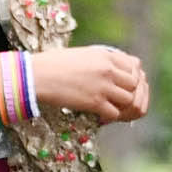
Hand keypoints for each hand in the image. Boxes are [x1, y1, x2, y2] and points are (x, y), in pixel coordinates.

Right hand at [31, 45, 155, 129]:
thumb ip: (101, 59)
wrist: (36, 76)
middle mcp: (108, 69)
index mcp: (105, 55)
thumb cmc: (53, 64)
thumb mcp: (82, 54)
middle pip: (135, 83)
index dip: (130, 76)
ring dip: (121, 106)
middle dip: (129, 92)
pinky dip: (110, 117)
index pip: (134, 65)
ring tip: (109, 108)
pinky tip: (100, 116)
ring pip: (129, 99)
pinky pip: (115, 113)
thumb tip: (113, 70)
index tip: (122, 84)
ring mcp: (103, 86)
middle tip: (117, 99)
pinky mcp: (94, 102)